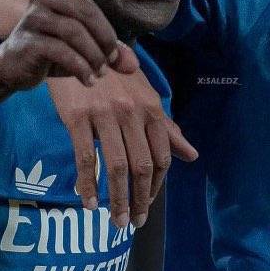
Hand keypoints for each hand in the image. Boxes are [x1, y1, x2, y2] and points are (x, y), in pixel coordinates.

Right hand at [0, 0, 137, 88]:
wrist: (16, 70)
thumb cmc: (54, 51)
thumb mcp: (87, 48)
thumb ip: (111, 51)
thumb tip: (132, 66)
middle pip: (87, 11)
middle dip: (105, 39)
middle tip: (110, 61)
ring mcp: (33, 17)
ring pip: (76, 33)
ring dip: (94, 57)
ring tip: (98, 72)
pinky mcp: (28, 39)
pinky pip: (64, 52)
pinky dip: (82, 69)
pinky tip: (88, 79)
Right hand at [48, 70, 197, 227]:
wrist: (77, 48)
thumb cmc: (114, 75)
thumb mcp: (144, 96)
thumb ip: (166, 128)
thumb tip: (192, 155)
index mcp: (151, 108)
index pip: (161, 156)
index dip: (157, 186)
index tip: (148, 203)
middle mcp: (132, 112)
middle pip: (141, 166)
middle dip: (140, 200)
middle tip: (134, 222)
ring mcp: (105, 115)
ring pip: (116, 167)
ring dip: (118, 200)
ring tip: (117, 221)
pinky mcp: (78, 117)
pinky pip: (85, 159)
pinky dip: (88, 186)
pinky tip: (89, 203)